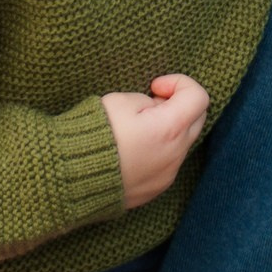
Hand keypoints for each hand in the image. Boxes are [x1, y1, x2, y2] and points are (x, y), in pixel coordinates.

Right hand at [102, 74, 209, 208]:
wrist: (72, 177)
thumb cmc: (94, 135)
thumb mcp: (119, 101)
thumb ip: (146, 100)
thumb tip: (156, 108)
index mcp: (169, 129)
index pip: (199, 97)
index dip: (179, 83)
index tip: (154, 86)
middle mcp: (175, 155)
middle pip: (197, 120)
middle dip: (178, 104)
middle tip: (149, 103)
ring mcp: (167, 175)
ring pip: (183, 143)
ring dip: (169, 129)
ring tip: (138, 128)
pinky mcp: (156, 188)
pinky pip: (169, 163)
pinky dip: (160, 150)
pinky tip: (134, 149)